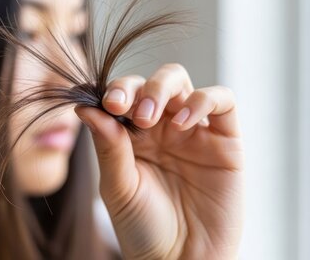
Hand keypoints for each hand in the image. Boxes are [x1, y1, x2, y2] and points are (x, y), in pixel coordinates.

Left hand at [75, 63, 242, 258]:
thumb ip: (107, 146)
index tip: (102, 104)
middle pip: (150, 82)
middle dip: (135, 88)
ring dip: (161, 88)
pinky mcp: (226, 141)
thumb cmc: (143, 228)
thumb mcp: (118, 187)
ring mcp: (192, 131)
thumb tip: (84, 107)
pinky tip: (183, 122)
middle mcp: (161, 128)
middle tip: (123, 108)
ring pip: (180, 81)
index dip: (112, 92)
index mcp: (131, 135)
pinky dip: (202, 100)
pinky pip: (222, 102)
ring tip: (148, 119)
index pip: (122, 96)